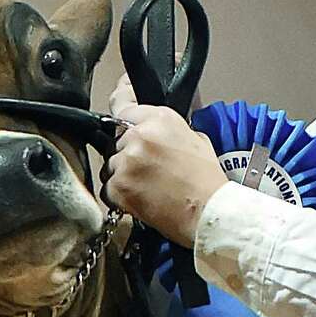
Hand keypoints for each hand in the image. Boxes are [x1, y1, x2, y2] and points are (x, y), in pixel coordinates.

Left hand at [102, 76, 227, 246]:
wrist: (207, 211)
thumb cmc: (207, 182)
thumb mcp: (197, 140)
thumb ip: (170, 130)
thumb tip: (157, 132)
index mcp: (160, 119)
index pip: (123, 105)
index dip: (120, 108)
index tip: (117, 105)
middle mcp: (140, 135)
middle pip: (117, 140)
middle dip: (127, 153)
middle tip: (149, 170)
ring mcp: (126, 161)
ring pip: (110, 165)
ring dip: (123, 175)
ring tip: (147, 187)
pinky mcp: (119, 186)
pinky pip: (108, 188)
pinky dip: (119, 196)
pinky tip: (139, 199)